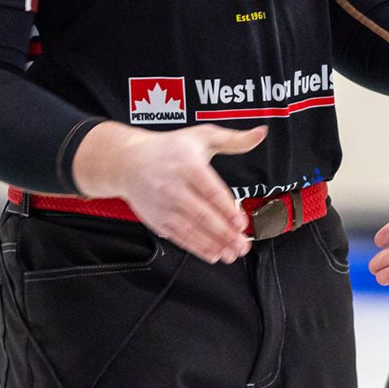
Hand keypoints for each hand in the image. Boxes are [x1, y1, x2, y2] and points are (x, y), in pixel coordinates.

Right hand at [71, 122, 265, 263]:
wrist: (127, 161)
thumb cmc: (167, 148)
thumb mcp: (201, 136)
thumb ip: (233, 139)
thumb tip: (261, 134)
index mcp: (188, 166)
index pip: (210, 191)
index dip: (227, 209)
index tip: (241, 222)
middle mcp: (174, 187)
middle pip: (202, 215)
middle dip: (225, 233)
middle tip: (243, 245)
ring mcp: (164, 206)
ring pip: (191, 230)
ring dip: (213, 245)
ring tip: (232, 254)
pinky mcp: (158, 220)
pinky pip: (179, 237)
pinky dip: (196, 248)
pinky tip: (212, 254)